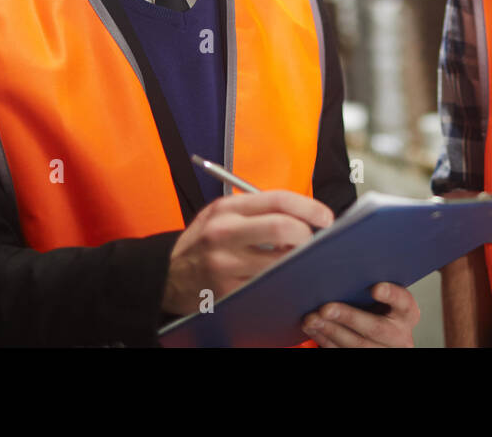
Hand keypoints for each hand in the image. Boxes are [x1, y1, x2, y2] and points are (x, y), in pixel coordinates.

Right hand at [162, 191, 333, 314]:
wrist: (165, 276)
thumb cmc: (201, 243)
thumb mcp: (220, 214)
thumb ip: (256, 210)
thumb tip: (302, 214)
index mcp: (227, 209)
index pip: (278, 200)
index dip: (309, 207)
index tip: (325, 217)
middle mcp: (225, 233)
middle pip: (282, 229)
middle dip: (306, 236)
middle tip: (313, 242)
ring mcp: (225, 265)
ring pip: (279, 262)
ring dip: (297, 262)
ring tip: (297, 261)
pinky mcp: (228, 291)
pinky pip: (267, 286)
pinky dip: (281, 282)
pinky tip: (281, 278)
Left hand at [302, 282, 418, 347]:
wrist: (384, 333)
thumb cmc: (378, 304)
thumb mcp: (384, 292)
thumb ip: (372, 280)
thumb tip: (345, 258)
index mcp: (407, 313)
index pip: (403, 302)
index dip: (390, 295)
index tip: (375, 288)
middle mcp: (399, 335)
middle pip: (375, 328)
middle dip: (349, 317)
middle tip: (327, 308)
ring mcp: (382, 349)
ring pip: (357, 344)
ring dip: (331, 331)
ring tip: (312, 318)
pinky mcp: (366, 356)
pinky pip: (343, 351)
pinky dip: (324, 339)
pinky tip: (313, 328)